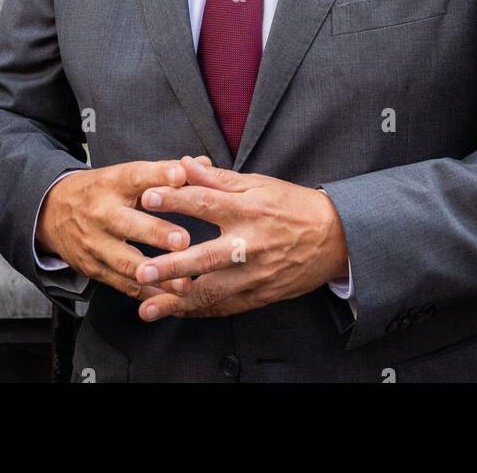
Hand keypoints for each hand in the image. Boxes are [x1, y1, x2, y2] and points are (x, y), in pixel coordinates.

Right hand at [35, 157, 207, 299]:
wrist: (52, 211)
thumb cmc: (101, 190)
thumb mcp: (123, 174)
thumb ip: (165, 171)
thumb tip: (204, 164)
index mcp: (112, 183)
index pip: (136, 175)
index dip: (158, 175)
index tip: (180, 175)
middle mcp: (101, 212)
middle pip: (128, 222)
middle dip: (156, 232)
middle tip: (183, 240)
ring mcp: (95, 242)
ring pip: (125, 260)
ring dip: (155, 273)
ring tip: (183, 282)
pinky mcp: (93, 268)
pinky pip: (122, 284)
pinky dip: (147, 293)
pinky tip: (169, 300)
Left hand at [133, 157, 349, 321]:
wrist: (334, 238)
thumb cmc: (293, 206)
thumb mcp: (259, 184)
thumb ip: (219, 178)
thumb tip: (185, 163)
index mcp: (249, 210)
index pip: (206, 203)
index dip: (175, 199)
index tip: (147, 198)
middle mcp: (250, 245)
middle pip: (206, 257)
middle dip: (172, 267)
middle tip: (142, 271)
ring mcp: (255, 275)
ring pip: (212, 292)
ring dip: (177, 302)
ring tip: (147, 307)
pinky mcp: (259, 296)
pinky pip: (224, 308)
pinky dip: (198, 312)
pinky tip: (176, 313)